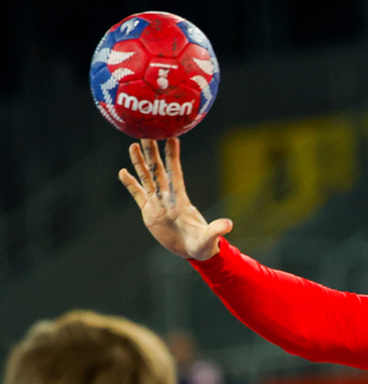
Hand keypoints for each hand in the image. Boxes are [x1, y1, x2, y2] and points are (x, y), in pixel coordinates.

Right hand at [119, 138, 231, 260]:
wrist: (194, 252)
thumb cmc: (204, 244)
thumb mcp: (209, 238)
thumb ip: (216, 230)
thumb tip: (228, 225)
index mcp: (181, 200)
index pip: (175, 172)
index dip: (173, 156)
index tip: (171, 137)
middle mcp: (168, 197)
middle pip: (158, 170)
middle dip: (152, 152)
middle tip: (147, 131)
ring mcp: (158, 203)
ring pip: (146, 178)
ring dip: (139, 162)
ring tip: (133, 144)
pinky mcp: (149, 212)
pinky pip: (137, 195)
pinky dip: (130, 183)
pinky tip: (122, 172)